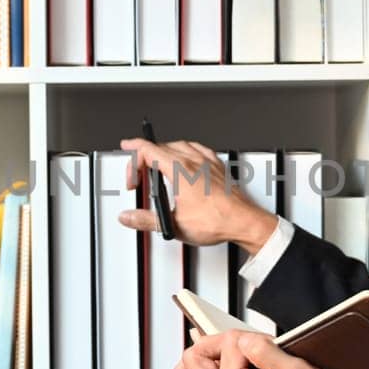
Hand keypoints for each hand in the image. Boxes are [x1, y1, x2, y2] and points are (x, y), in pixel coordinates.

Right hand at [117, 137, 276, 253]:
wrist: (243, 222)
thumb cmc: (217, 220)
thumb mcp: (174, 224)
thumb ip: (146, 220)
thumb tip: (128, 216)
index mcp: (180, 170)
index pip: (149, 150)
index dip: (133, 150)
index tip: (126, 150)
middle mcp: (194, 161)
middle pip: (162, 146)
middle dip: (145, 156)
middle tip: (137, 171)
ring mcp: (207, 162)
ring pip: (180, 145)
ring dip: (165, 151)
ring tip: (157, 162)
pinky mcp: (218, 167)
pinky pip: (199, 149)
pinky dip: (187, 150)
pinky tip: (187, 158)